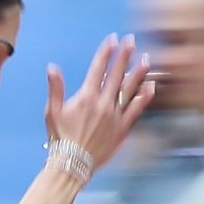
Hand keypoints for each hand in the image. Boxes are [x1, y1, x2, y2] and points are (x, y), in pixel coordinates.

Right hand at [43, 34, 156, 170]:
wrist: (73, 164)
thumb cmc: (60, 138)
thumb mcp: (52, 112)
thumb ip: (55, 88)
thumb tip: (52, 67)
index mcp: (86, 97)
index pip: (98, 68)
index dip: (106, 52)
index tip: (113, 39)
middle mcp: (103, 103)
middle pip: (117, 74)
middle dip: (124, 55)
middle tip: (132, 40)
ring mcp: (115, 115)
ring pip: (130, 89)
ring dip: (138, 72)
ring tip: (145, 58)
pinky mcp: (123, 128)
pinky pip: (136, 109)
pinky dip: (144, 97)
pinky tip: (150, 86)